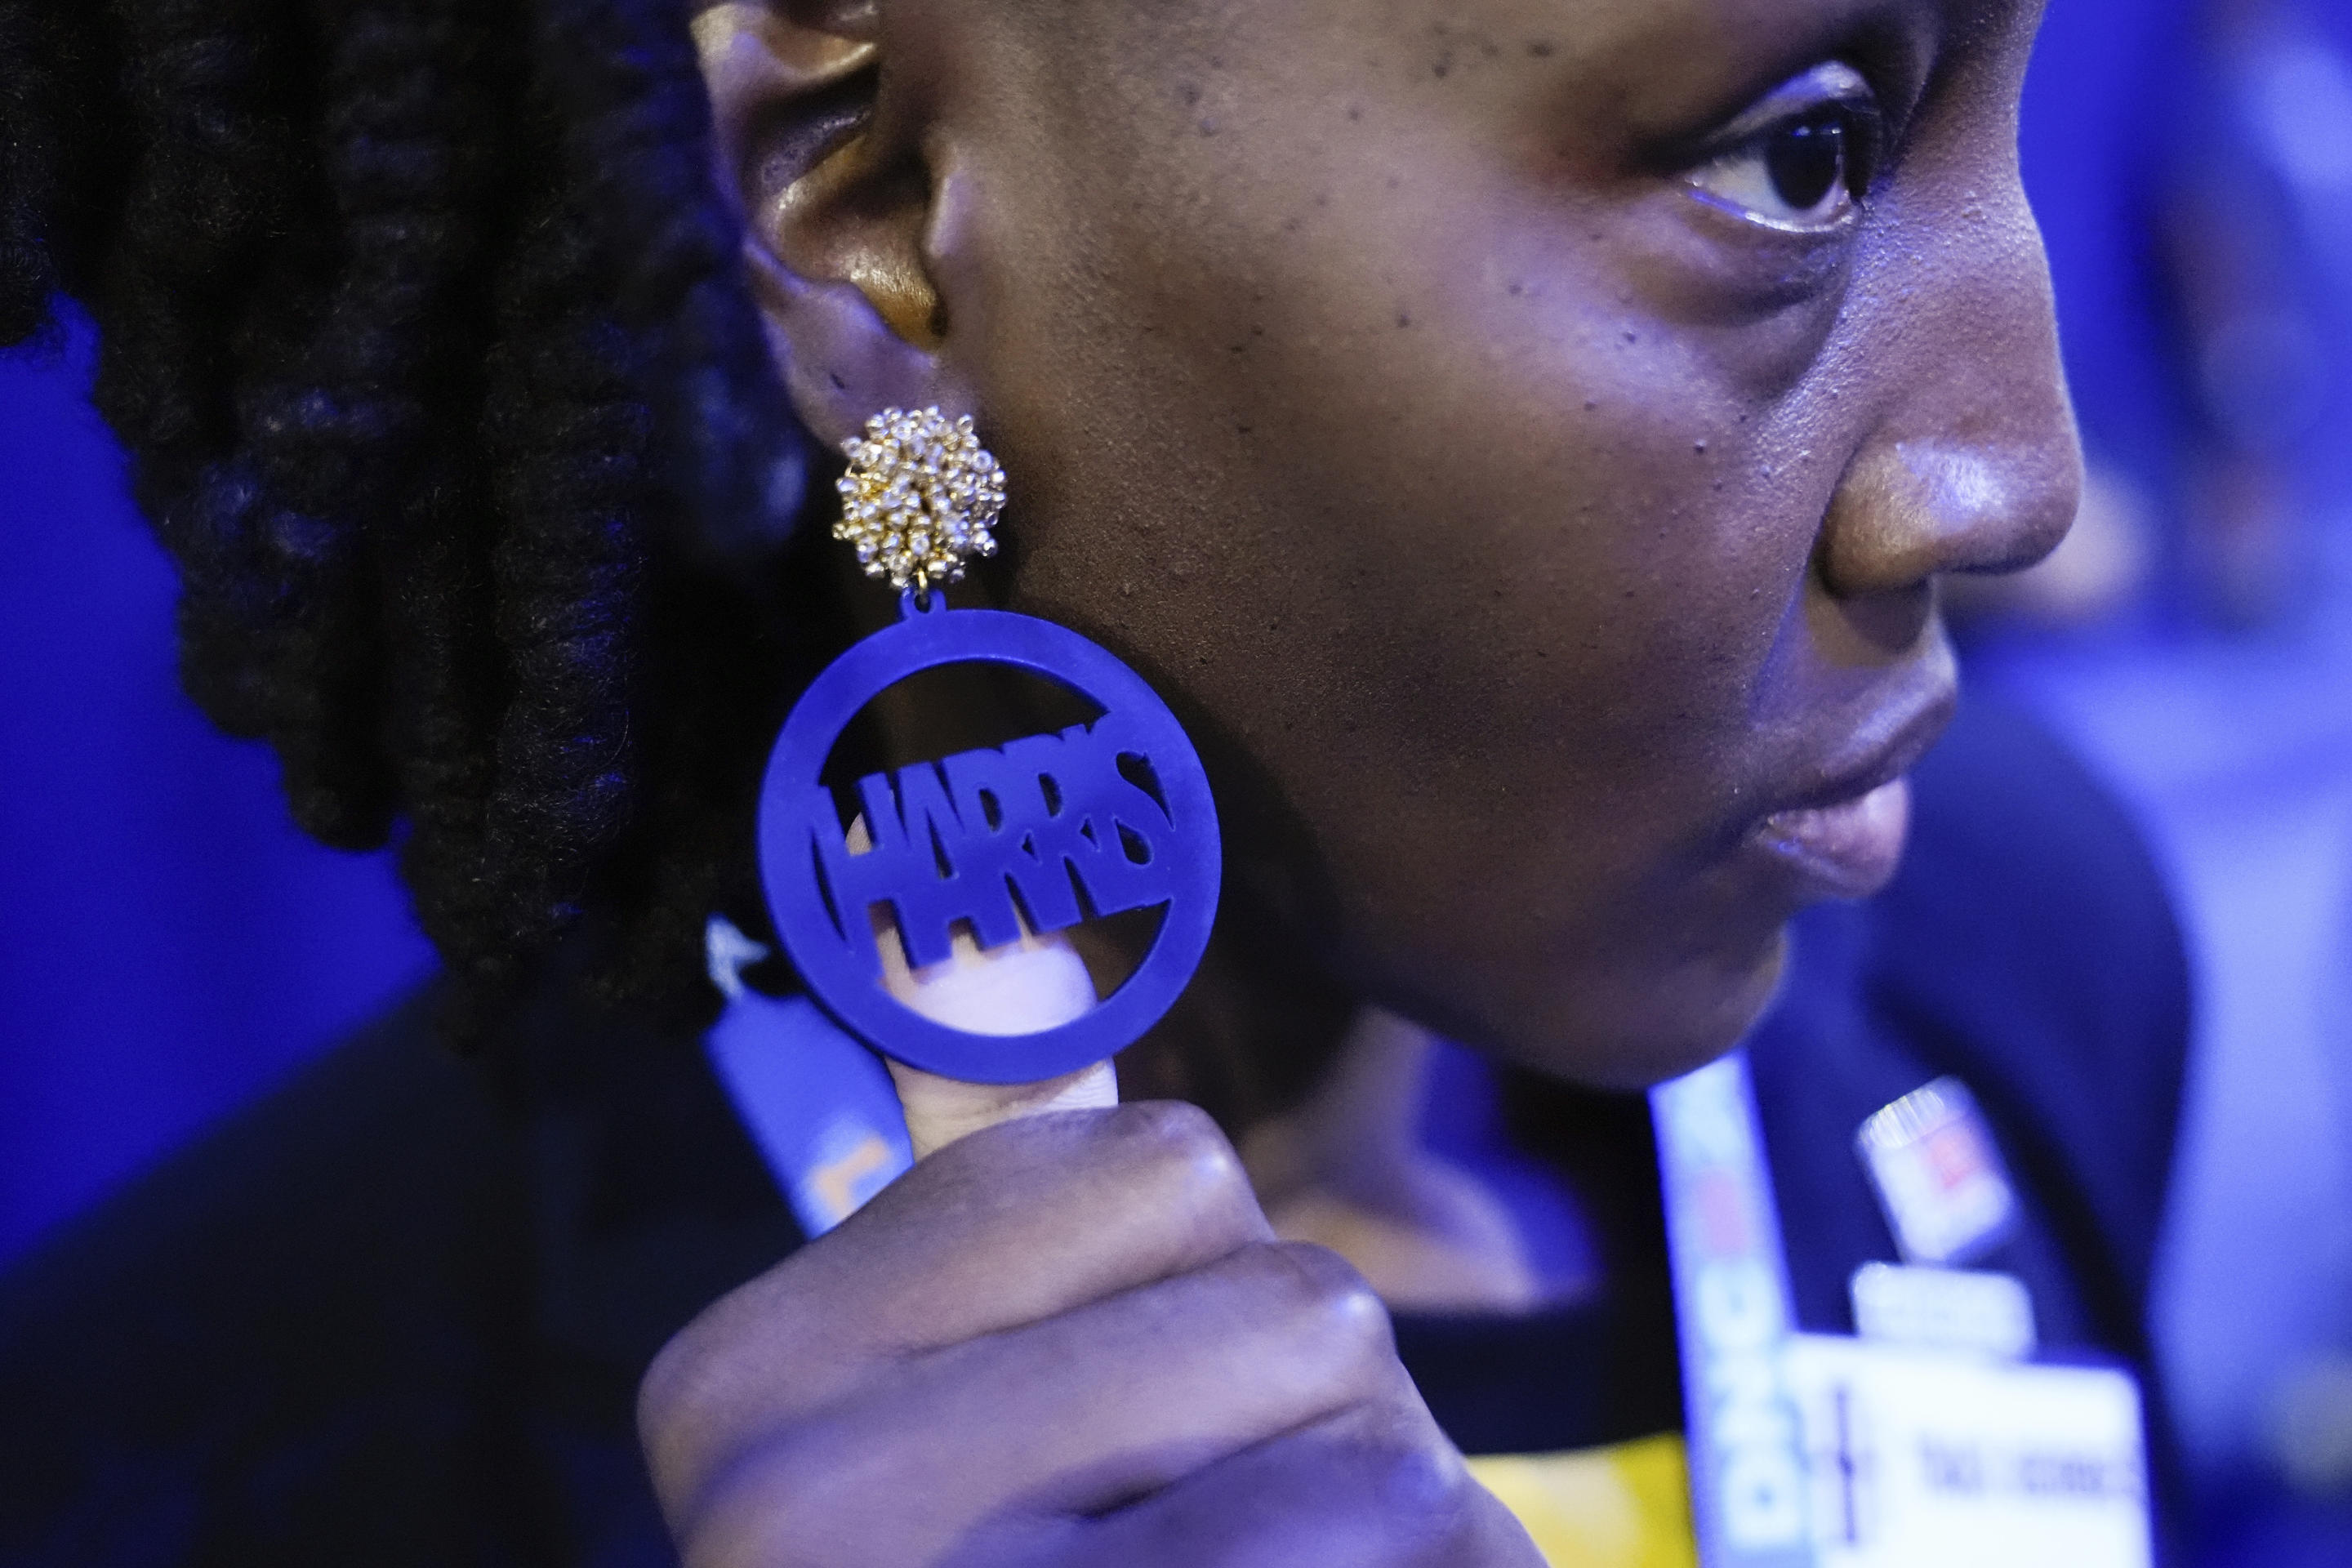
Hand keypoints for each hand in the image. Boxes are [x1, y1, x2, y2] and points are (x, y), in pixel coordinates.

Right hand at [637, 1100, 1546, 1565]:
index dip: (1185, 1303)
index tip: (1097, 1458)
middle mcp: (806, 1495)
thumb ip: (998, 1200)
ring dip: (1386, 1530)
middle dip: (1306, 1428)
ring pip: (1372, 1419)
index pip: (1135, 1162)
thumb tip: (970, 904)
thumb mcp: (972, 1419)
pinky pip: (1437, 1553)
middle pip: (1279, 1286)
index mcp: (742, 1399)